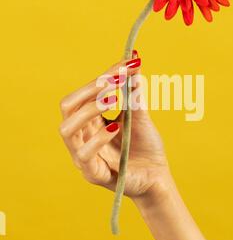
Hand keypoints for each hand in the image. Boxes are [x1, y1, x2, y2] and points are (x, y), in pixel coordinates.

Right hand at [59, 54, 171, 198]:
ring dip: (89, 109)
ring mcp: (83, 156)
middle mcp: (81, 136)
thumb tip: (134, 62)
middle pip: (68, 106)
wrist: (157, 177)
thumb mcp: (139, 115)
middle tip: (116, 80)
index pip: (84, 93)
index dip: (104, 76)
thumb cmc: (144, 146)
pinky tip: (115, 127)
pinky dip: (98, 137)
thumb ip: (134, 93)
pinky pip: (84, 154)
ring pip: (68, 128)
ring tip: (114, 99)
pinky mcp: (92, 174)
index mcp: (89, 121)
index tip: (127, 64)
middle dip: (91, 88)